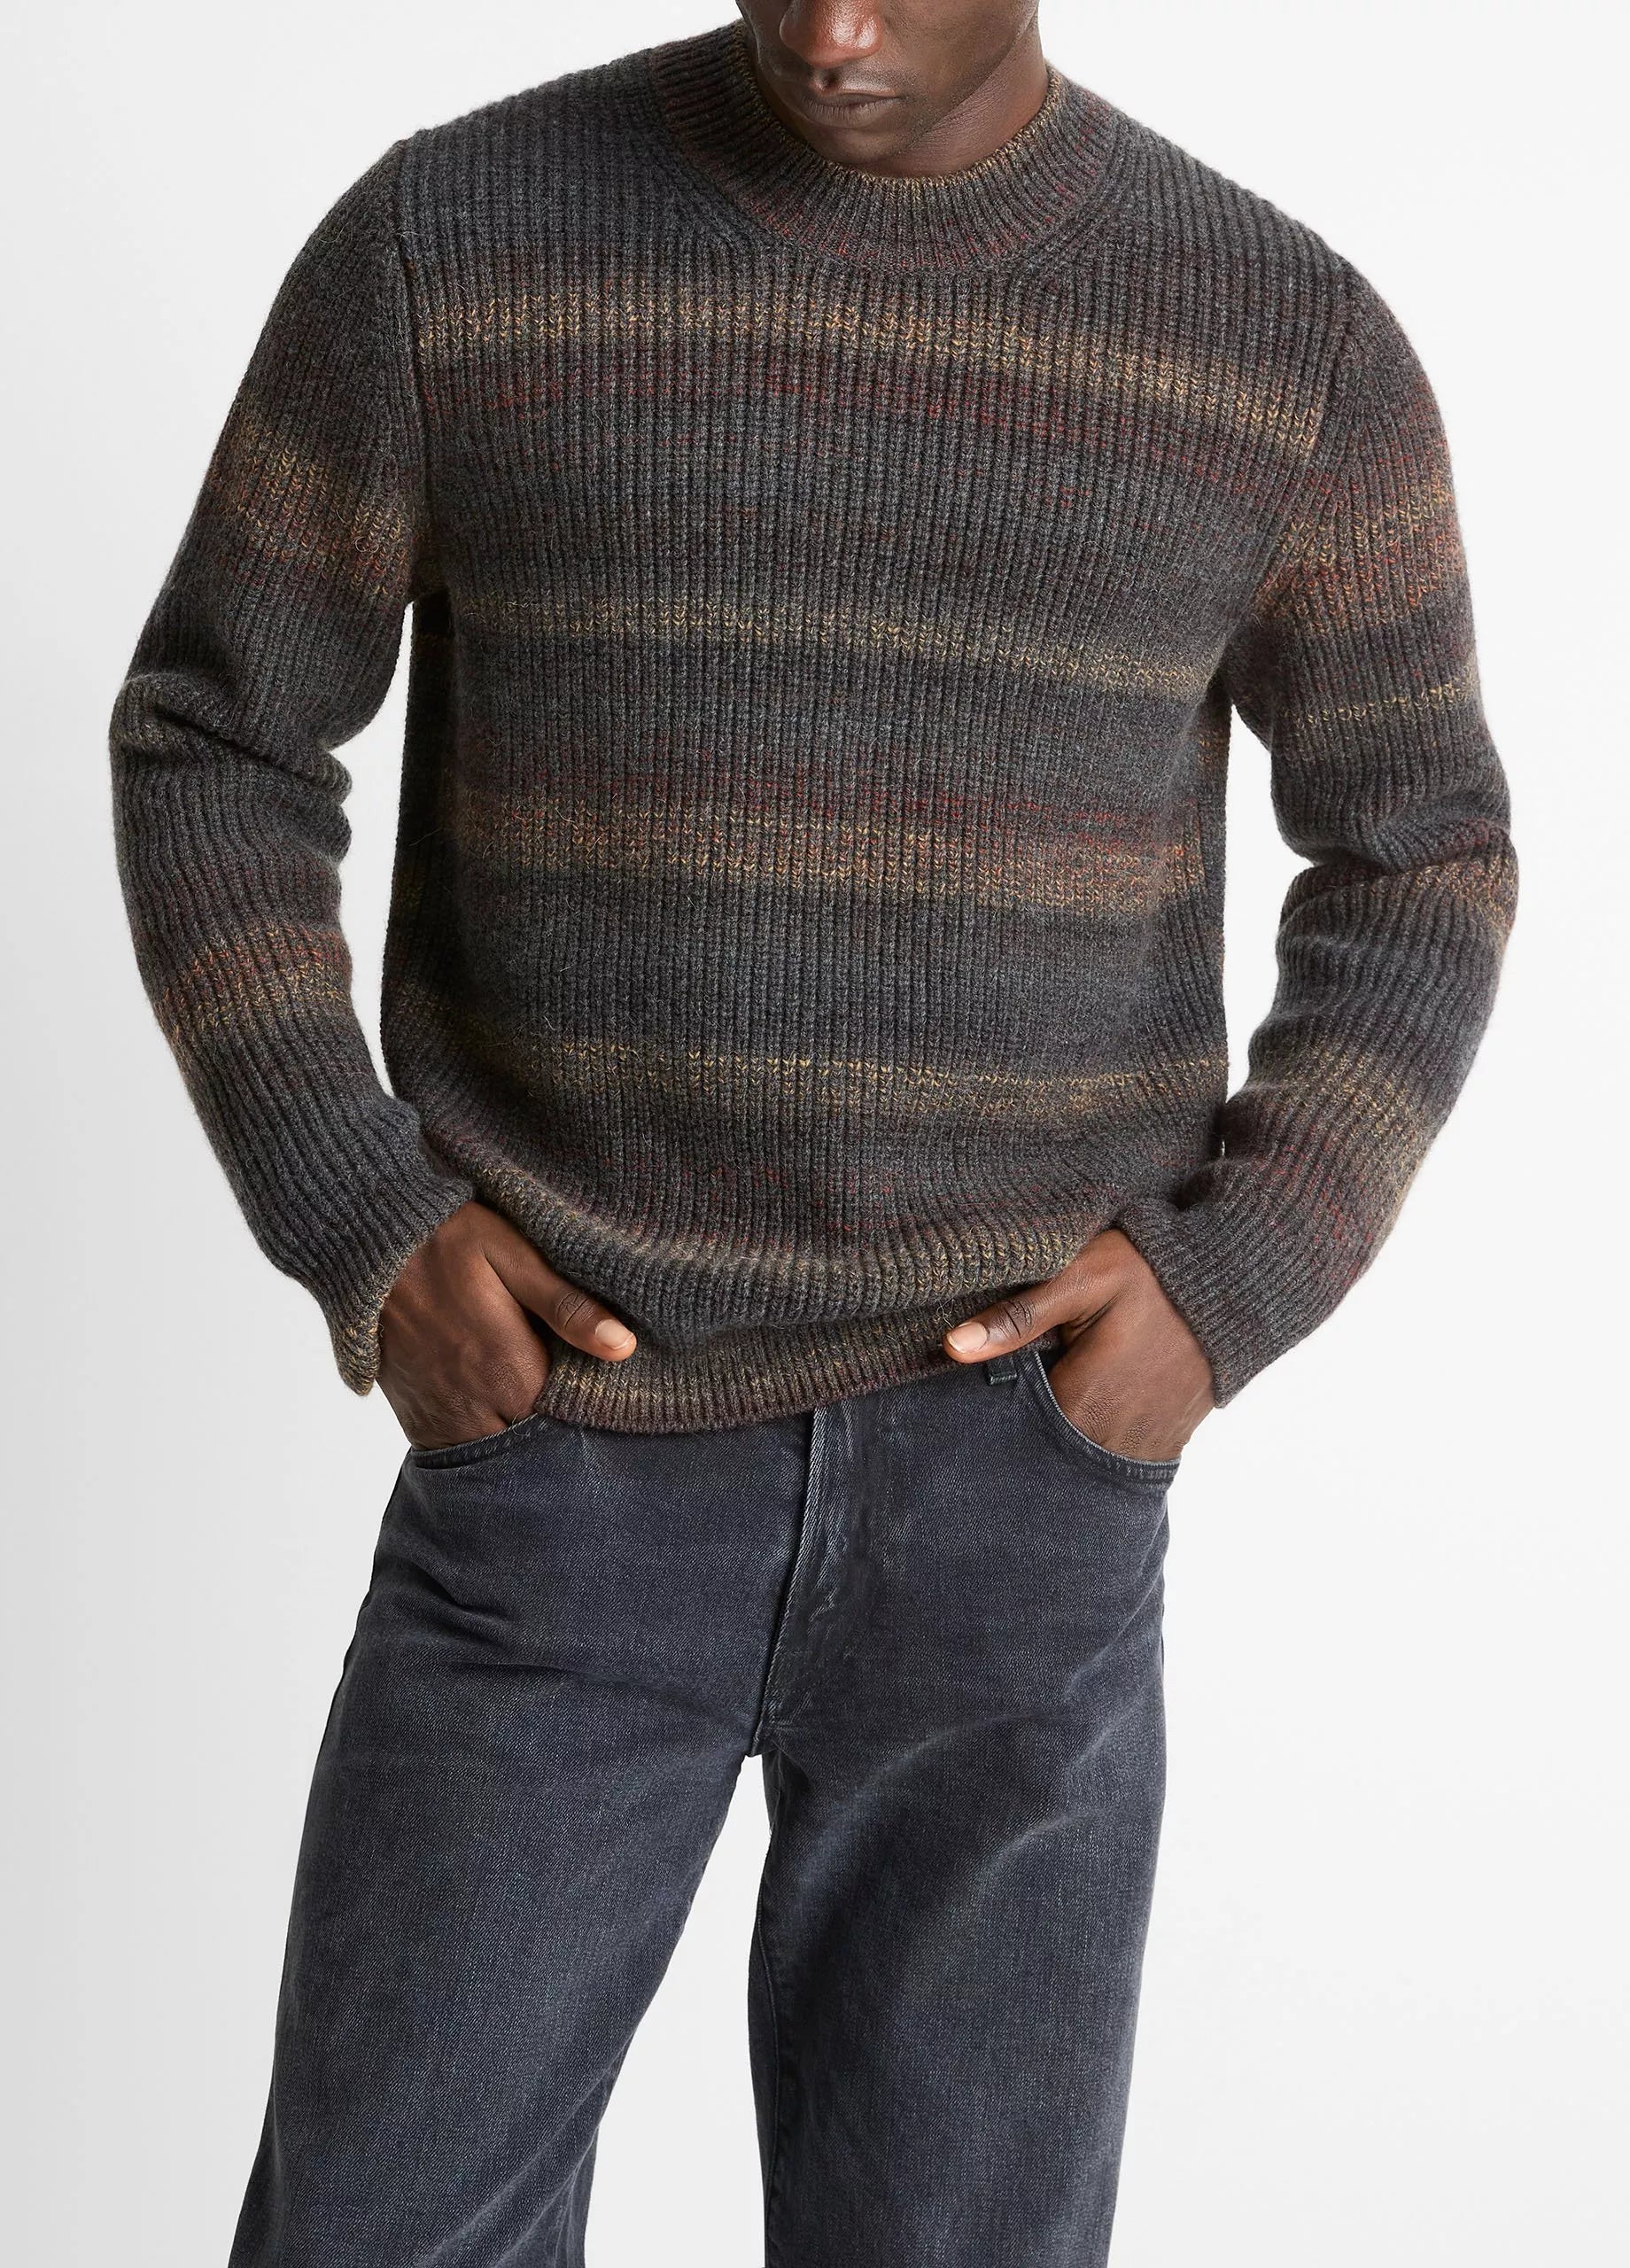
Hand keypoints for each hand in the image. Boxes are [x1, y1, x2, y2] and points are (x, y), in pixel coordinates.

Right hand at [377, 1201, 635, 1450]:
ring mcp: (440, 1415)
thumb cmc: (443, 1238)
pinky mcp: (415, 1417)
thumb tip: (623, 1348)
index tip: (612, 1394)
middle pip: (535, 1446)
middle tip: (582, 1405)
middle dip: (561, 1433)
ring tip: (543, 1412)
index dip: (594, 1411)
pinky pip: (458, 1452)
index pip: (570, 1419)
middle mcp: (473, 1403)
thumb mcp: (510, 1253)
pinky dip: (484, 1443)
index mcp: (507, 1367)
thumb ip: (564, 1305)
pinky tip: (501, 1415)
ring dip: (522, 1441)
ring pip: (497, 1455)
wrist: (360, 1243)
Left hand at [942, 1229, 1213, 1462]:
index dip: (985, 1414)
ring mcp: (1139, 1447)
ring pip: (1072, 1459)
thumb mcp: (1084, 1277)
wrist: (1237, 1282)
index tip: (969, 1396)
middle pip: (1039, 1451)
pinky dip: (1085, 1440)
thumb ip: (1018, 1315)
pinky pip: (1106, 1456)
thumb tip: (951, 1347)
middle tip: (1000, 1398)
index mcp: (1083, 1402)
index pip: (1010, 1430)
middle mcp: (1110, 1438)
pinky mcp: (1161, 1445)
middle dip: (1015, 1431)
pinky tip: (1079, 1405)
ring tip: (1043, 1397)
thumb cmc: (1154, 1273)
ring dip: (1050, 1438)